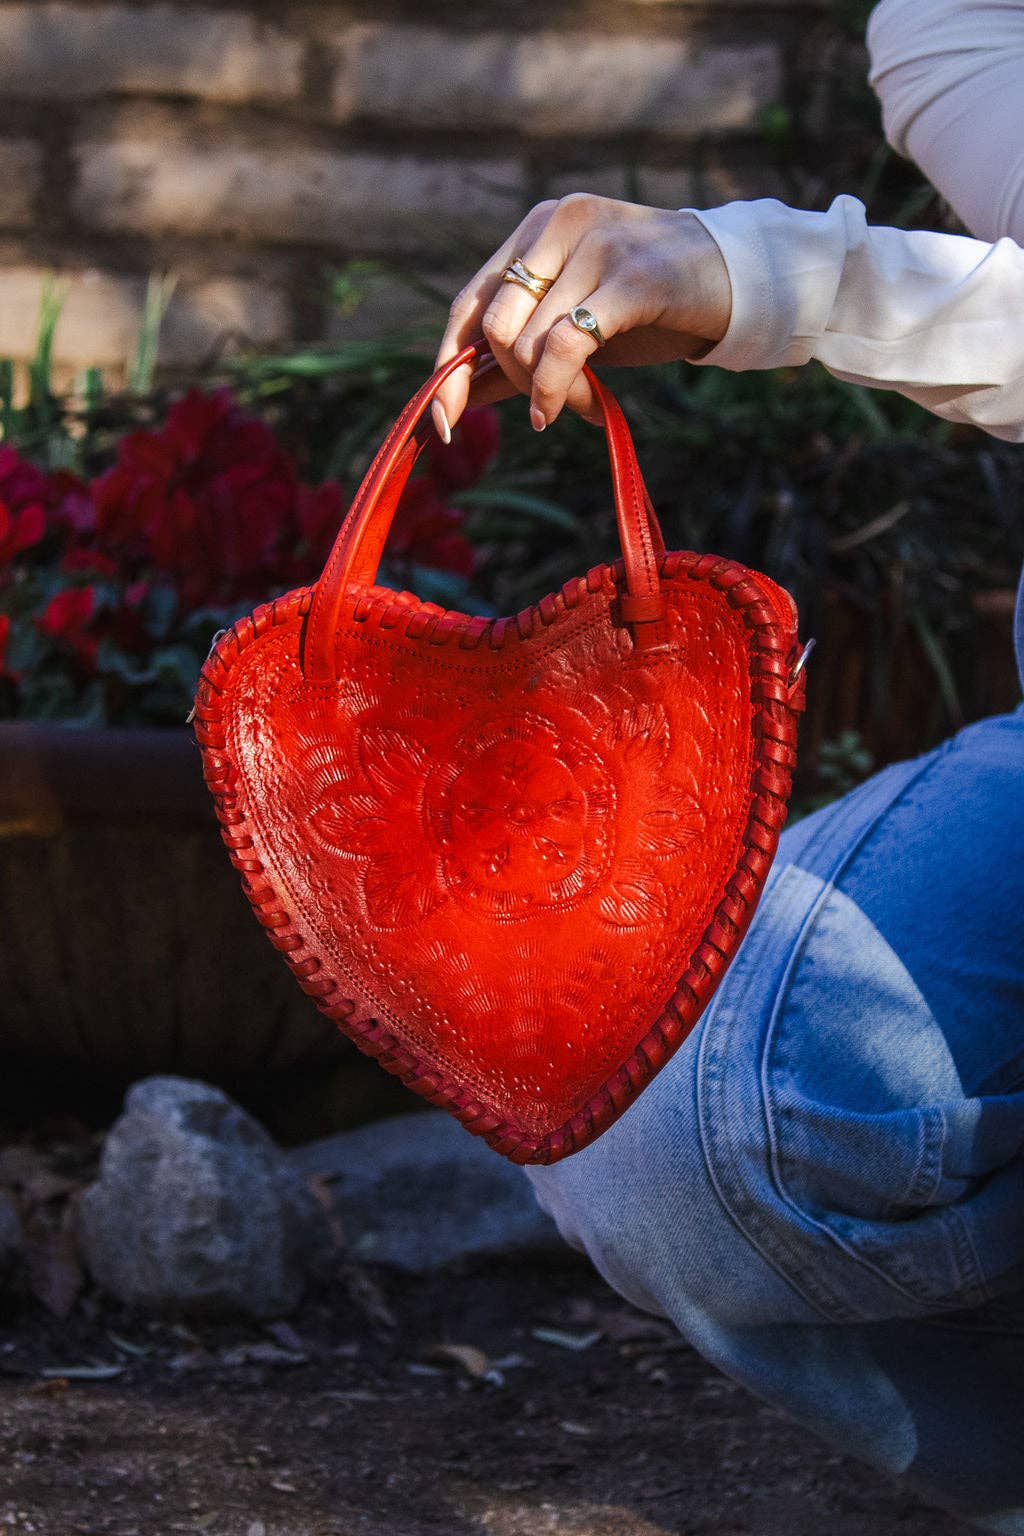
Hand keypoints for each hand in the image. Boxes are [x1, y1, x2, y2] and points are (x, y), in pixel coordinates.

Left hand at [431, 193, 731, 438]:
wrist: (737, 281)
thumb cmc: (650, 306)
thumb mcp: (575, 322)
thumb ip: (518, 349)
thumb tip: (456, 396)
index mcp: (536, 230)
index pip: (469, 304)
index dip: (447, 367)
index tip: (440, 424)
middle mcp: (558, 225)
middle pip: (494, 328)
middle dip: (516, 387)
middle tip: (550, 415)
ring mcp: (594, 245)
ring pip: (528, 343)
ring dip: (550, 396)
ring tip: (582, 408)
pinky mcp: (629, 277)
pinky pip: (566, 348)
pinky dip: (562, 392)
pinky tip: (588, 412)